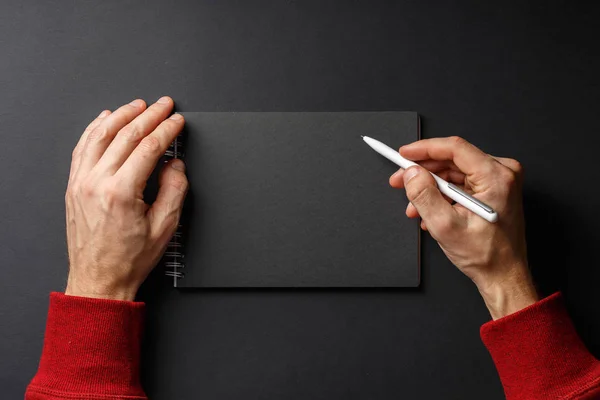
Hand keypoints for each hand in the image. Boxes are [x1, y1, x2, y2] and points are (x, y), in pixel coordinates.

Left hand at [64, 97, 187, 300]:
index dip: (166, 130)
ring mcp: (80, 182)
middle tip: (163, 105)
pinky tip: (105, 119)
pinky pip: (82, 147)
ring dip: (121, 115)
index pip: (148, 147)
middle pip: (125, 135)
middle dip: (148, 115)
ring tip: (138, 104)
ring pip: (100, 135)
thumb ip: (174, 190)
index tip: (177, 122)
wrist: (99, 279)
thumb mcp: (164, 227)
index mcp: (121, 192)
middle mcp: (96, 183)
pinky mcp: (73, 185)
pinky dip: (95, 128)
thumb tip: (175, 165)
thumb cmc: (128, 259)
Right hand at [389, 137, 537, 318]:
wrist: (503, 275)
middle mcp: (502, 173)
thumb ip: (424, 196)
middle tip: (400, 180)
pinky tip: (429, 210)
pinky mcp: (494, 189)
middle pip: (452, 160)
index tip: (404, 154)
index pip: (454, 148)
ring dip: (430, 187)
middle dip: (423, 172)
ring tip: (414, 206)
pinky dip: (443, 193)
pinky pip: (461, 182)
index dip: (424, 149)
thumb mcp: (445, 226)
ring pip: (454, 172)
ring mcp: (499, 181)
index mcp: (496, 177)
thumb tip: (411, 173)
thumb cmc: (485, 255)